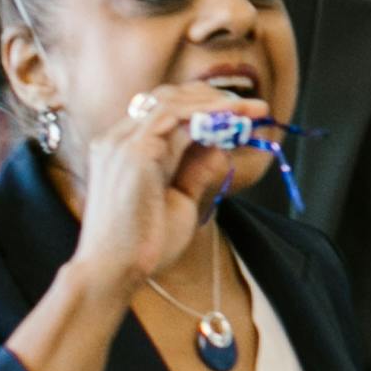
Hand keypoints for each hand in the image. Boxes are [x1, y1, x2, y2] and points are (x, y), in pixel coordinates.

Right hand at [62, 83, 233, 297]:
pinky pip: (175, 116)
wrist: (116, 272)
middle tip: (255, 109)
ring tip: (252, 111)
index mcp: (123, 150)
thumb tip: (221, 144)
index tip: (242, 117)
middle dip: (215, 99)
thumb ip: (196, 169)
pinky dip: (207, 113)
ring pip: (173, 102)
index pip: (164, 112)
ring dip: (217, 103)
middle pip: (168, 99)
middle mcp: (117, 139)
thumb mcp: (180, 200)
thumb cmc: (144, 246)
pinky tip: (233, 119)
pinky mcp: (133, 150)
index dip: (205, 108)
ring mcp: (121, 142)